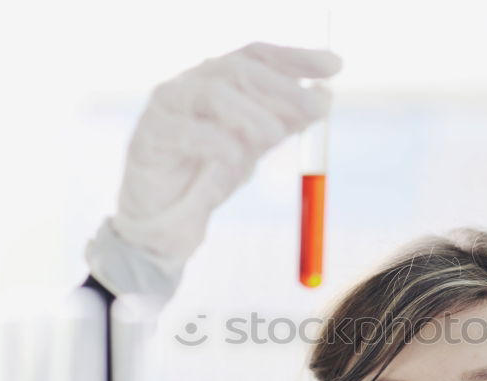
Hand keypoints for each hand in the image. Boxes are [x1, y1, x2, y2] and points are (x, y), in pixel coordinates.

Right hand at [86, 42, 341, 297]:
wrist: (165, 218)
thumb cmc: (208, 175)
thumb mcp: (255, 146)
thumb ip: (285, 121)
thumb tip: (324, 96)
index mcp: (219, 81)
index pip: (258, 55)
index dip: (296, 57)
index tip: (336, 66)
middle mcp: (192, 84)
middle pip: (238, 68)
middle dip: (282, 86)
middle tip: (315, 109)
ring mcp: (168, 107)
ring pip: (210, 91)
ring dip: (249, 111)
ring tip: (274, 136)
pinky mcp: (149, 139)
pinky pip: (183, 131)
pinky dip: (213, 141)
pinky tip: (234, 156)